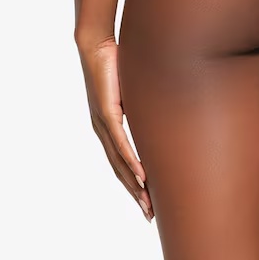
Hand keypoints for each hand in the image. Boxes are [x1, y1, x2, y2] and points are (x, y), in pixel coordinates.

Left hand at [78, 35, 153, 222]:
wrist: (96, 44)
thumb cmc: (115, 62)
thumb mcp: (134, 88)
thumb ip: (144, 103)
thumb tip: (162, 108)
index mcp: (108, 126)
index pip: (121, 161)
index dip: (133, 183)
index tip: (147, 201)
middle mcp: (103, 130)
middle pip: (120, 170)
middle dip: (135, 193)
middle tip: (149, 214)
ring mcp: (103, 123)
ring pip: (120, 162)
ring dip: (134, 185)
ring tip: (147, 204)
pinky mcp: (107, 113)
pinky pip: (120, 144)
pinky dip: (131, 162)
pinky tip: (141, 176)